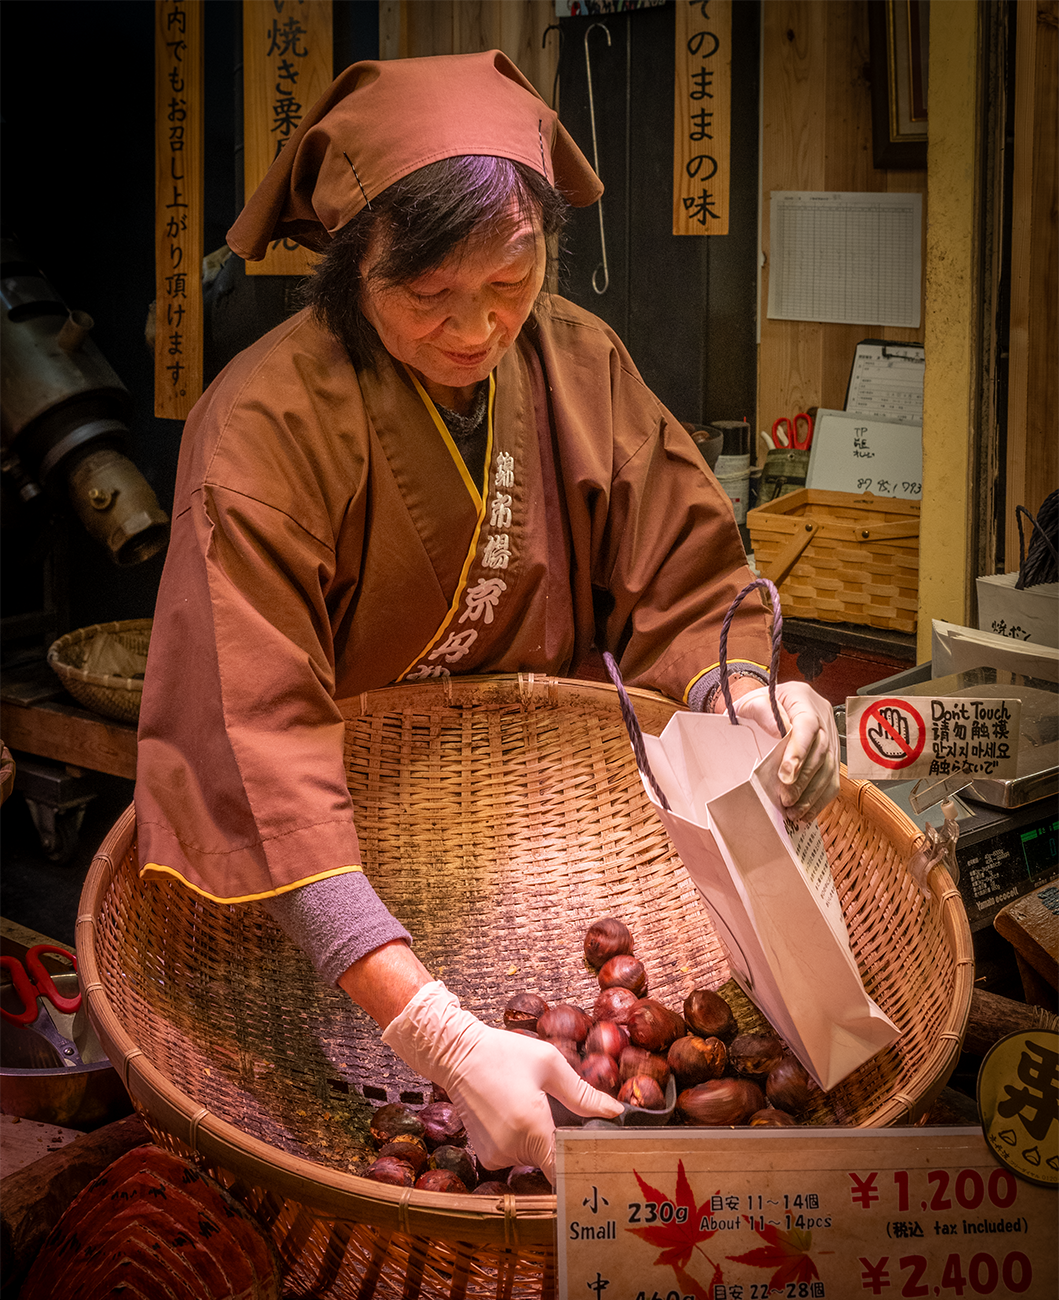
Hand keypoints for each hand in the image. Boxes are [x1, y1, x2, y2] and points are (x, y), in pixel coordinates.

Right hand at [381, 981, 622, 1183]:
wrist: (457, 1054)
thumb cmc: (504, 1054)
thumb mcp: (549, 1064)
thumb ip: (583, 1094)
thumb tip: (615, 1112)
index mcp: (532, 1128)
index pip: (566, 1169)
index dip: (583, 1163)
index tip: (596, 1155)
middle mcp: (512, 1149)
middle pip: (553, 1160)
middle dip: (563, 1142)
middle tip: (564, 1115)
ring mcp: (496, 1156)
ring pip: (535, 1159)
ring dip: (542, 1140)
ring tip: (535, 1107)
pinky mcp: (486, 1156)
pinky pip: (517, 1156)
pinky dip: (523, 1141)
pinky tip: (517, 1114)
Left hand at [731, 681, 838, 820]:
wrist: (767, 705)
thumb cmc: (759, 704)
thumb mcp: (753, 701)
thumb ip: (761, 712)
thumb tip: (778, 732)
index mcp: (802, 698)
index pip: (807, 725)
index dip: (799, 751)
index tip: (786, 775)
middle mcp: (822, 716)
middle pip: (820, 751)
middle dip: (803, 779)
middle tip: (786, 799)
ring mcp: (830, 735)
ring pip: (830, 768)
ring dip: (812, 794)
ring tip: (794, 811)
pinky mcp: (831, 753)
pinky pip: (833, 778)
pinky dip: (820, 798)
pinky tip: (806, 812)